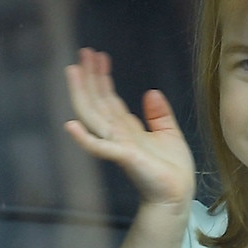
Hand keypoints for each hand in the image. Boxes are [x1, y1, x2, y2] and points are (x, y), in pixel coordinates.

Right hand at [65, 48, 194, 208]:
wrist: (178, 195)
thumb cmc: (172, 170)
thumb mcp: (169, 134)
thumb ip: (159, 115)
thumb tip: (151, 92)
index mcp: (127, 128)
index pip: (109, 98)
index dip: (102, 77)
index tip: (98, 56)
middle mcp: (117, 134)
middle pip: (97, 101)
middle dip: (89, 77)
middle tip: (83, 52)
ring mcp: (117, 145)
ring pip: (93, 115)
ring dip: (81, 94)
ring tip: (73, 71)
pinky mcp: (123, 158)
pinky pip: (99, 147)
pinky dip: (84, 138)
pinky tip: (70, 125)